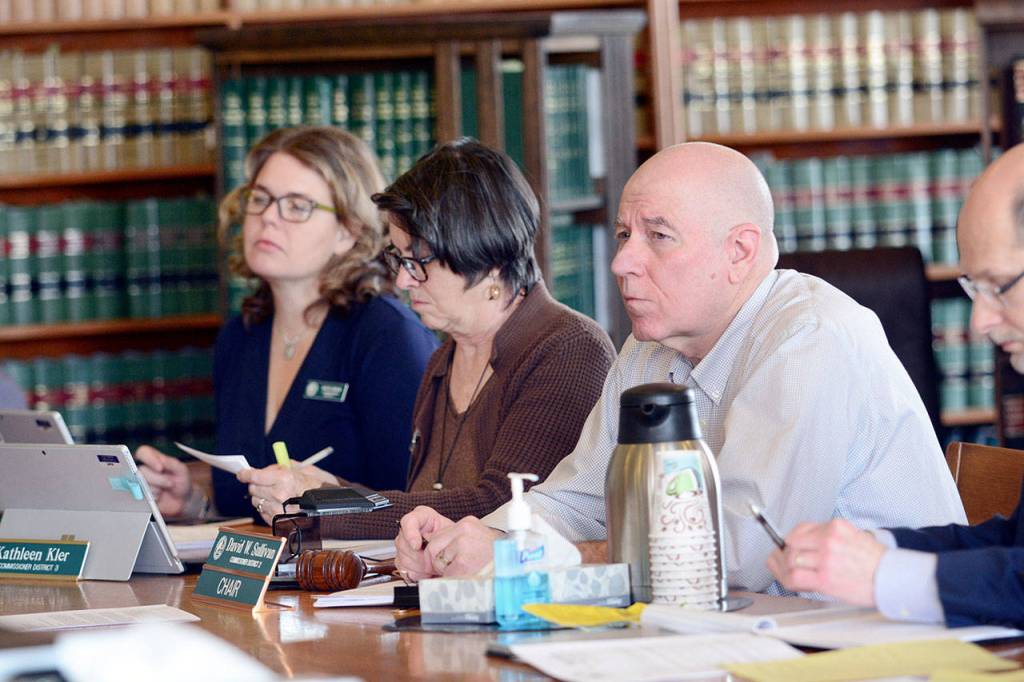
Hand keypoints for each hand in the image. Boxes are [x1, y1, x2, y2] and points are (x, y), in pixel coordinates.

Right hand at [135, 445, 191, 517]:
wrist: (182, 500)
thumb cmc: (181, 481)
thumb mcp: (182, 470)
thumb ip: (172, 463)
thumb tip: (161, 460)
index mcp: (153, 459)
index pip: (143, 452)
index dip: (149, 459)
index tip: (160, 468)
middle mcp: (144, 469)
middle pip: (141, 470)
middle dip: (158, 479)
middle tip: (170, 483)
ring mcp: (139, 483)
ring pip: (140, 484)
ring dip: (156, 489)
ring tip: (165, 490)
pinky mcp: (138, 496)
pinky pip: (140, 496)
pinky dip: (152, 498)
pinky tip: (159, 497)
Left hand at [238, 464, 332, 523]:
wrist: (330, 507)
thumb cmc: (317, 486)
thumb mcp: (303, 470)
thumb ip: (281, 467)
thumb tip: (265, 468)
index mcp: (284, 479)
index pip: (254, 476)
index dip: (245, 474)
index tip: (242, 473)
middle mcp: (279, 495)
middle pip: (253, 488)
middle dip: (255, 484)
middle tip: (264, 482)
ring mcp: (277, 510)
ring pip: (256, 501)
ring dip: (262, 496)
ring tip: (276, 494)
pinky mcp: (277, 521)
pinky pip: (262, 512)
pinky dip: (266, 507)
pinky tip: (278, 505)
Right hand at [395, 506, 455, 582]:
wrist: (453, 551)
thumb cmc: (453, 539)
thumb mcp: (452, 532)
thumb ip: (441, 535)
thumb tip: (432, 547)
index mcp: (421, 517)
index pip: (408, 521)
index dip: (410, 534)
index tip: (417, 545)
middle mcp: (409, 530)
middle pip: (402, 543)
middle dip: (419, 556)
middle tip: (432, 560)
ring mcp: (404, 545)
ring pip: (402, 558)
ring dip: (419, 566)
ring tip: (432, 566)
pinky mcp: (402, 560)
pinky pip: (404, 569)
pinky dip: (416, 573)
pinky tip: (426, 571)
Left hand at [421, 516, 501, 577]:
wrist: (513, 565)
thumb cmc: (495, 555)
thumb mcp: (477, 537)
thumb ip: (457, 538)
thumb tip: (431, 543)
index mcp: (467, 523)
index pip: (438, 535)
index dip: (439, 550)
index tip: (446, 558)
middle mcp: (464, 530)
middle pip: (433, 547)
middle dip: (438, 561)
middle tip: (453, 567)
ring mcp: (463, 545)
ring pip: (438, 562)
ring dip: (447, 570)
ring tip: (466, 570)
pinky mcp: (463, 562)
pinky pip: (446, 574)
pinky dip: (454, 580)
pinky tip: (468, 576)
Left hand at [766, 519, 885, 606]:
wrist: (891, 579)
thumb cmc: (875, 561)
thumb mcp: (853, 535)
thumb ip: (829, 535)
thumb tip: (803, 541)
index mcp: (836, 527)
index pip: (801, 529)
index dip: (792, 540)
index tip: (791, 546)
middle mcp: (829, 540)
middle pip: (792, 544)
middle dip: (786, 553)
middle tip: (786, 561)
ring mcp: (825, 559)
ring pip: (790, 560)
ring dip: (786, 567)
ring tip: (788, 571)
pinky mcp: (824, 579)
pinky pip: (794, 577)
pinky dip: (786, 578)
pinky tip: (789, 579)